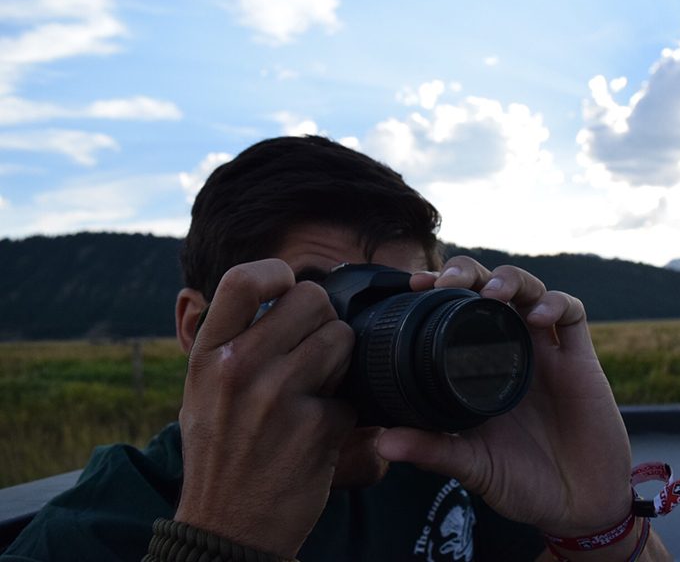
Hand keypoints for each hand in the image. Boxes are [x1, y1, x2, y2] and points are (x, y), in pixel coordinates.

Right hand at [175, 259, 356, 557]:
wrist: (226, 530)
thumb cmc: (219, 453)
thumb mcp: (202, 389)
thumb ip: (234, 340)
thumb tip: (280, 290)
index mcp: (208, 354)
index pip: (245, 278)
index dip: (278, 274)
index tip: (288, 291)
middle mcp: (240, 368)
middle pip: (313, 300)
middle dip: (324, 321)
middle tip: (315, 351)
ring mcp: (280, 397)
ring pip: (342, 338)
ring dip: (341, 362)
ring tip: (319, 390)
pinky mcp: (318, 428)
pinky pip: (353, 394)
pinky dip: (345, 412)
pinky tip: (320, 432)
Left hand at [377, 256, 633, 535]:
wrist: (579, 507)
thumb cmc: (524, 484)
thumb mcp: (473, 466)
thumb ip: (433, 451)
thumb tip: (382, 443)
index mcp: (478, 369)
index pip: (455, 313)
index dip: (436, 292)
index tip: (412, 285)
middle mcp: (509, 352)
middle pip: (489, 289)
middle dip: (469, 272)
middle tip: (448, 282)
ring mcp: (544, 352)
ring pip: (529, 290)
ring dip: (510, 280)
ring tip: (493, 292)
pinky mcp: (580, 360)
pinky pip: (572, 314)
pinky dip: (556, 304)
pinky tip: (539, 316)